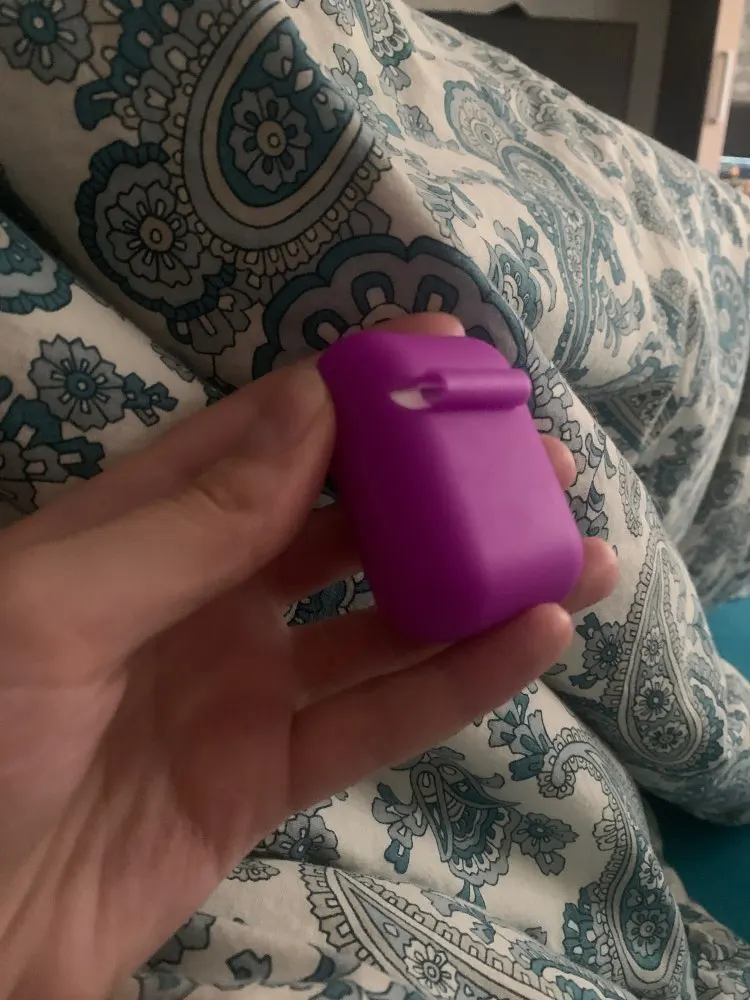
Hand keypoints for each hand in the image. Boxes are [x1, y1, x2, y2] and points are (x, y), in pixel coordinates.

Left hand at [0, 315, 616, 997]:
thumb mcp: (57, 607)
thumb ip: (192, 515)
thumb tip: (313, 401)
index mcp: (143, 530)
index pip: (267, 435)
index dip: (355, 392)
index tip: (445, 353)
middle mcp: (204, 594)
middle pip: (343, 523)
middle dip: (438, 487)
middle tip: (537, 458)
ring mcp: (243, 686)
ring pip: (382, 622)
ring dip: (476, 586)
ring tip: (575, 550)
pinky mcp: (269, 778)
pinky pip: (376, 721)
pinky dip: (458, 684)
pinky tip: (533, 639)